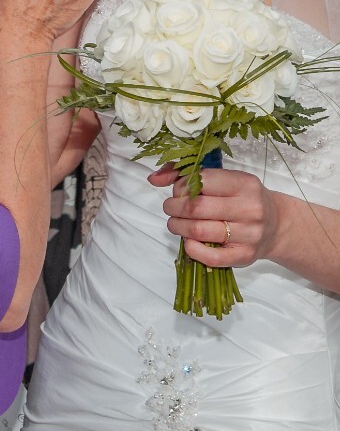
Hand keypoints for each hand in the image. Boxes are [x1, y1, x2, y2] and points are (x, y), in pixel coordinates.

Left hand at [148, 165, 280, 268]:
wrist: (277, 225)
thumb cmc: (243, 198)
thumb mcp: (224, 179)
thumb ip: (187, 173)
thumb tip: (153, 178)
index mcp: (244, 183)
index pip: (201, 180)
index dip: (181, 186)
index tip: (178, 190)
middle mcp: (249, 208)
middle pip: (196, 208)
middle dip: (174, 207)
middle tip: (170, 208)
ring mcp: (248, 234)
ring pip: (199, 231)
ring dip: (178, 227)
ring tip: (174, 223)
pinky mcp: (244, 256)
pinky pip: (211, 257)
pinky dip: (192, 249)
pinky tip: (188, 242)